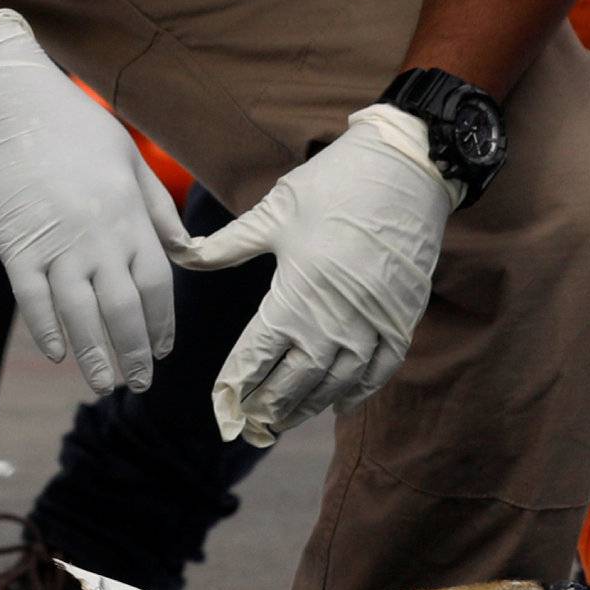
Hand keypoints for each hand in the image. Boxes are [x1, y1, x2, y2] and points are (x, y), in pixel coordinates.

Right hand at [0, 9, 188, 394]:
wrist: (5, 99)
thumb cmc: (69, 122)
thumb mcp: (126, 156)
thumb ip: (156, 206)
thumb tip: (184, 250)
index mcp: (129, 213)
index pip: (158, 284)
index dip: (162, 324)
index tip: (162, 351)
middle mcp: (98, 235)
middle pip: (124, 310)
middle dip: (135, 353)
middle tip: (138, 383)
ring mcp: (55, 243)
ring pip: (81, 315)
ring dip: (95, 355)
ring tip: (103, 383)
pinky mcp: (13, 245)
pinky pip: (33, 300)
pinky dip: (47, 330)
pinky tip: (56, 353)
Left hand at [174, 104, 458, 446]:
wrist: (410, 164)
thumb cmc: (335, 184)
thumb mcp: (273, 213)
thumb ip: (224, 246)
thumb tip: (179, 252)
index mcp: (295, 297)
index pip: (255, 358)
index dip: (234, 386)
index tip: (220, 406)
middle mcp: (334, 322)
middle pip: (293, 383)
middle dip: (267, 407)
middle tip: (247, 425)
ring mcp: (373, 324)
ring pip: (335, 385)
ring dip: (307, 408)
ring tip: (282, 423)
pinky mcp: (402, 317)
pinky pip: (380, 370)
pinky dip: (358, 392)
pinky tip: (338, 404)